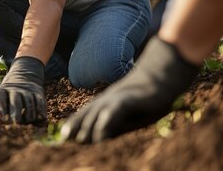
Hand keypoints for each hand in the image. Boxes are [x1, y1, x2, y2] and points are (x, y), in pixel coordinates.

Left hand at [0, 56, 46, 123]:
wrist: (24, 78)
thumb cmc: (7, 95)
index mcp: (1, 91)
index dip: (0, 107)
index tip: (1, 118)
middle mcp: (14, 89)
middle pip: (16, 102)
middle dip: (16, 114)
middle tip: (15, 124)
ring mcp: (27, 90)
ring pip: (29, 104)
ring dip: (29, 115)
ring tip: (27, 121)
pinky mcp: (38, 92)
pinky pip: (40, 102)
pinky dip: (41, 111)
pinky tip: (40, 118)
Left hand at [61, 36, 199, 142]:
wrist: (161, 76)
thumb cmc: (146, 99)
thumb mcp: (129, 116)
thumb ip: (114, 125)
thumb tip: (100, 140)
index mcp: (102, 103)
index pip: (82, 116)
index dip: (71, 128)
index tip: (61, 140)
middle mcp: (104, 100)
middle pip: (84, 116)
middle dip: (73, 130)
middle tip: (61, 145)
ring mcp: (114, 98)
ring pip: (94, 115)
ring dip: (84, 130)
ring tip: (76, 144)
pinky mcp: (126, 99)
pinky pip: (112, 112)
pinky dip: (104, 124)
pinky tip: (99, 136)